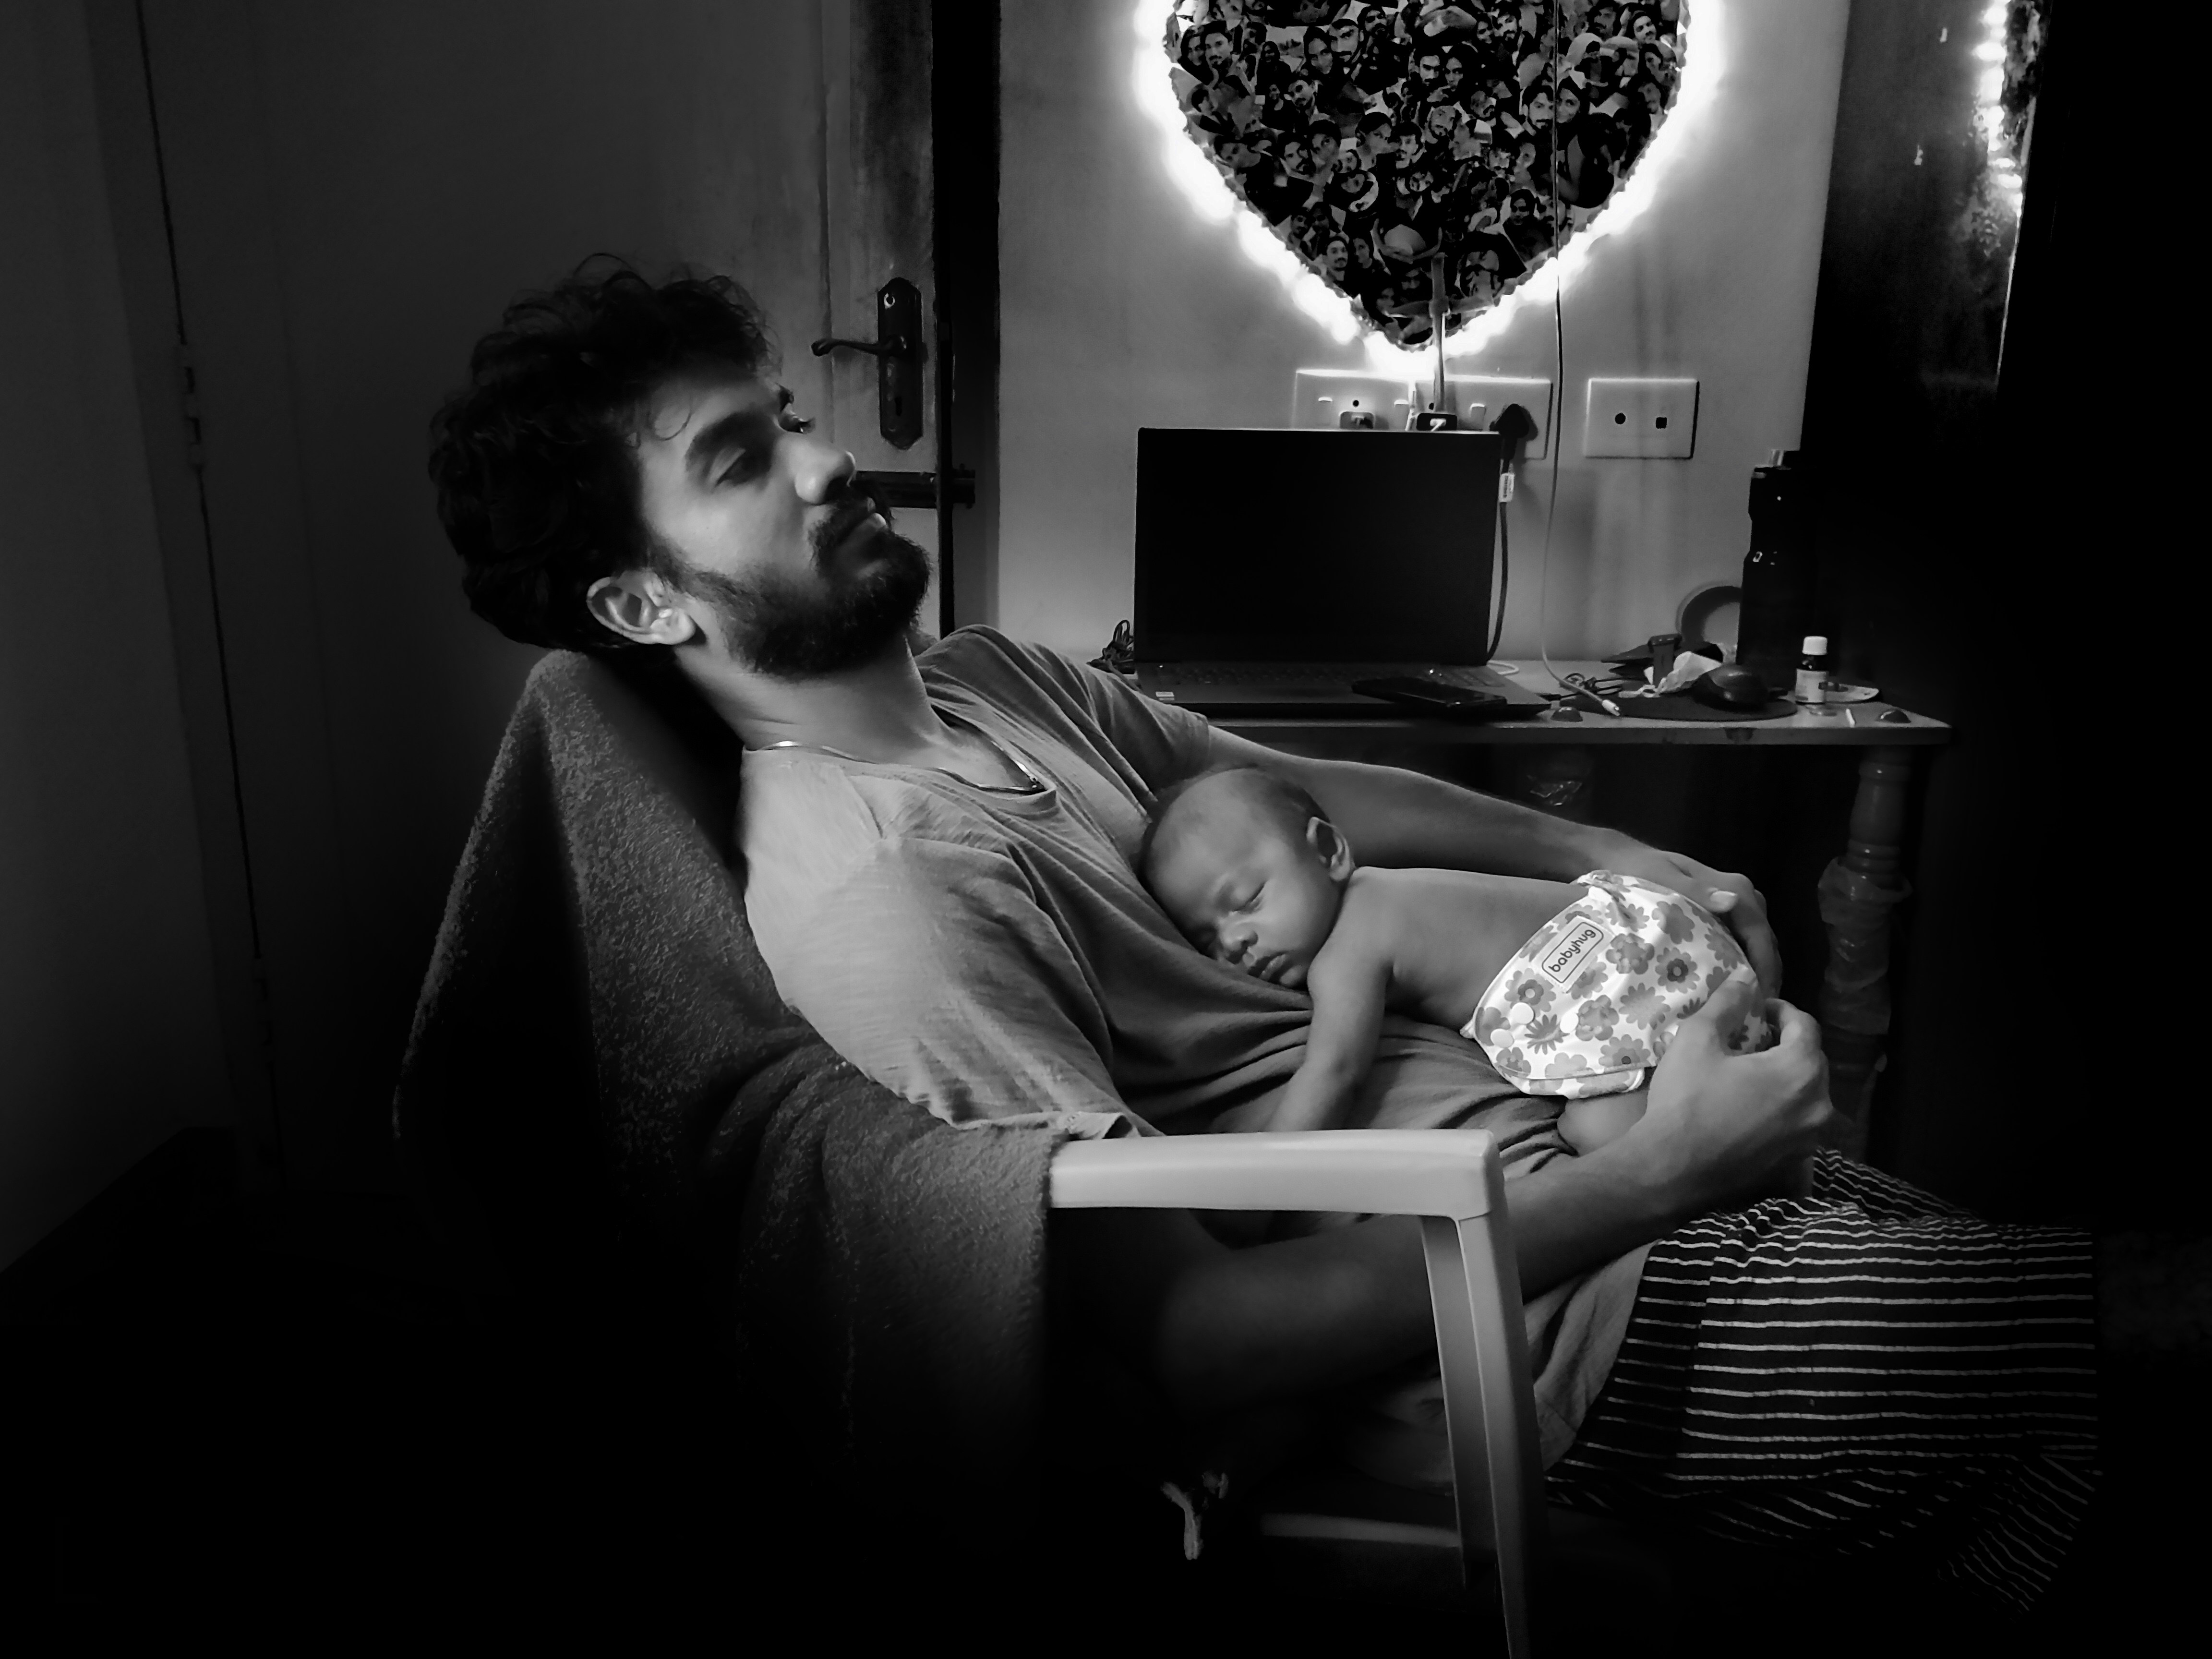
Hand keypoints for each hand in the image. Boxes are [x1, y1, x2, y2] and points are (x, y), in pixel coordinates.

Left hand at [1594, 840, 1781, 995]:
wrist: (1622, 859)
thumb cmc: (1640, 870)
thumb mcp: (1662, 879)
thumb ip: (1695, 890)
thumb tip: (1731, 902)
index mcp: (1734, 888)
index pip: (1759, 933)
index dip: (1765, 967)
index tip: (1763, 999)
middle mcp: (1741, 896)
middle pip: (1764, 941)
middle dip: (1766, 976)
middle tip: (1758, 1013)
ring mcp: (1734, 905)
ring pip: (1758, 943)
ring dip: (1757, 971)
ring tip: (1750, 1007)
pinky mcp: (1724, 914)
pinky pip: (1743, 941)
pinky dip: (1744, 963)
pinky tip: (1735, 987)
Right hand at [1626, 971, 1832, 1212]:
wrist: (1672, 1170)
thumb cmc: (1685, 1101)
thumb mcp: (1697, 1040)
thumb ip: (1727, 1004)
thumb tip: (1745, 979)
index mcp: (1800, 1069)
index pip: (1805, 1025)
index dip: (1781, 1010)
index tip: (1755, 1009)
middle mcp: (1818, 1104)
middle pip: (1812, 1060)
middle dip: (1786, 1044)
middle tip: (1751, 1040)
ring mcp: (1809, 1138)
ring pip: (1807, 1094)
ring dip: (1785, 1078)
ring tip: (1750, 1075)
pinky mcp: (1795, 1162)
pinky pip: (1797, 1123)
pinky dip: (1781, 1110)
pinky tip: (1750, 1109)